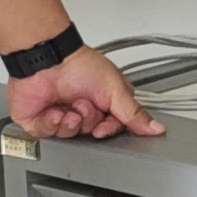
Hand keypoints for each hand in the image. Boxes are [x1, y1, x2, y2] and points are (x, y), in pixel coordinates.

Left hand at [7, 47, 162, 140]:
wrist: (47, 60)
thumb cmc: (78, 64)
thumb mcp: (115, 89)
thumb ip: (134, 113)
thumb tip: (156, 128)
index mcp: (103, 102)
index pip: (111, 128)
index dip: (108, 130)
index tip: (104, 127)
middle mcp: (83, 110)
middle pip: (91, 133)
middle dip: (88, 121)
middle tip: (84, 104)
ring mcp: (61, 115)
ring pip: (70, 136)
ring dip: (71, 123)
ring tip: (69, 107)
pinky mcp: (40, 120)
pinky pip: (47, 134)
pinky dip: (51, 125)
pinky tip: (54, 113)